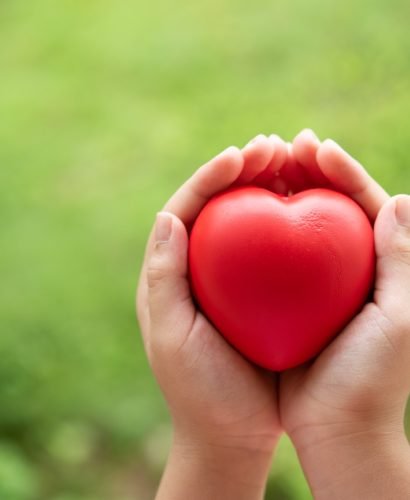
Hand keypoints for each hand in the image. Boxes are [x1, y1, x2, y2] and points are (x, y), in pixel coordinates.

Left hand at [137, 135, 289, 499]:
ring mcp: (230, 279)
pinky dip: (289, 223)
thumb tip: (168, 217)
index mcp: (170, 273)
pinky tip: (311, 206)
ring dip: (268, 187)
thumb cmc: (199, 391)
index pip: (186, 209)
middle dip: (242, 171)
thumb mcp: (173, 338)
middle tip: (276, 145)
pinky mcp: (257, 294)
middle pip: (218, 206)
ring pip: (247, 220)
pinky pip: (273, 249)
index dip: (211, 177)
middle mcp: (197, 268)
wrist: (228, 434)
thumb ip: (165, 278)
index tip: (242, 154)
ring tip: (295, 160)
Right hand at [279, 130, 409, 498]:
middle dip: (310, 171)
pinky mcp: (291, 299)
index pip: (368, 204)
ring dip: (282, 192)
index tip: (316, 147)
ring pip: (299, 225)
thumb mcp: (401, 321)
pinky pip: (274, 256)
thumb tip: (402, 198)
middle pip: (330, 206)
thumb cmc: (371, 381)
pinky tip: (241, 215)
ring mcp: (318, 282)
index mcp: (385, 267)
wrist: (337, 430)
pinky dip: (261, 231)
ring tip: (262, 166)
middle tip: (284, 145)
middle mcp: (351, 267)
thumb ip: (405, 260)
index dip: (343, 171)